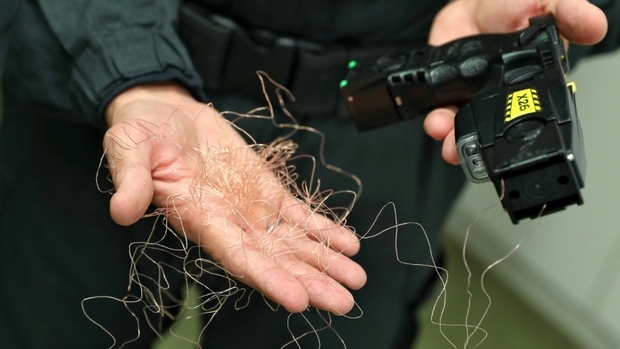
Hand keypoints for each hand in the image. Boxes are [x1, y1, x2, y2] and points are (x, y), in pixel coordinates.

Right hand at [103, 83, 365, 313]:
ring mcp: (250, 208)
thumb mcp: (128, 149)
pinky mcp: (264, 189)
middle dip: (309, 280)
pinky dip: (322, 228)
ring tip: (355, 278)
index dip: (267, 278)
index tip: (298, 299)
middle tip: (342, 301)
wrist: (165, 113)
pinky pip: (297, 214)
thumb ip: (131, 180)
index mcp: (199, 218)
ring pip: (291, 241)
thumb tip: (121, 212)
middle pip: (274, 259)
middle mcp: (229, 222)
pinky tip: (347, 243)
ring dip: (324, 260)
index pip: (236, 256)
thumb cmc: (141, 133)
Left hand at [423, 0, 607, 163]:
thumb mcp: (545, 5)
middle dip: (477, 149)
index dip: (517, 135)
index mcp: (528, 85)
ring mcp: (470, 96)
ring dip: (453, 141)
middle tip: (466, 151)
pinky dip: (434, 121)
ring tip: (448, 140)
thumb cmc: (513, 8)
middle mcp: (498, 97)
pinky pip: (438, 112)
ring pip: (462, 130)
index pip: (525, 117)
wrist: (477, 3)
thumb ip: (567, 15)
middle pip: (490, 134)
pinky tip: (435, 122)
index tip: (510, 145)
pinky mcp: (445, 90)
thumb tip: (593, 25)